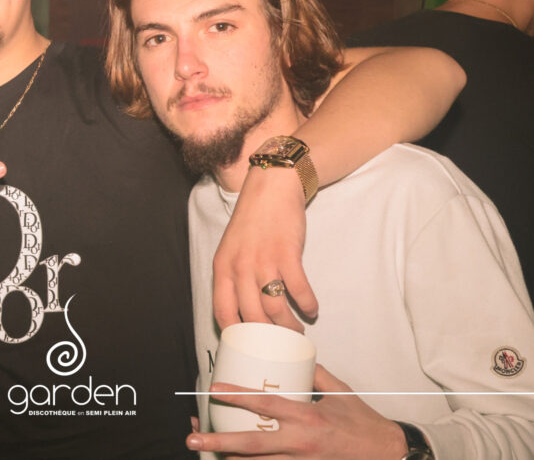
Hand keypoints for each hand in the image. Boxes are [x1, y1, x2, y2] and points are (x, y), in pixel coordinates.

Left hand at [186, 365, 406, 457]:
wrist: (390, 454)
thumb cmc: (364, 423)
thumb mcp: (340, 391)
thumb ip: (314, 374)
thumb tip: (296, 356)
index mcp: (307, 417)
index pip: (265, 405)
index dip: (237, 396)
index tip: (213, 389)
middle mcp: (300, 443)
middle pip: (251, 444)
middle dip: (218, 442)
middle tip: (192, 437)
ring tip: (205, 453)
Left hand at [212, 166, 316, 330]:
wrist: (270, 188)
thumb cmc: (252, 221)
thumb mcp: (231, 249)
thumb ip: (234, 277)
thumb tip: (246, 311)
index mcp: (222, 268)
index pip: (223, 312)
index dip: (236, 334)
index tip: (248, 345)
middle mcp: (240, 267)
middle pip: (253, 317)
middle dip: (268, 338)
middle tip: (280, 344)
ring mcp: (264, 261)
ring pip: (276, 308)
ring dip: (289, 326)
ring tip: (298, 331)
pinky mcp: (287, 254)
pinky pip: (298, 289)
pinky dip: (307, 304)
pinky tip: (311, 308)